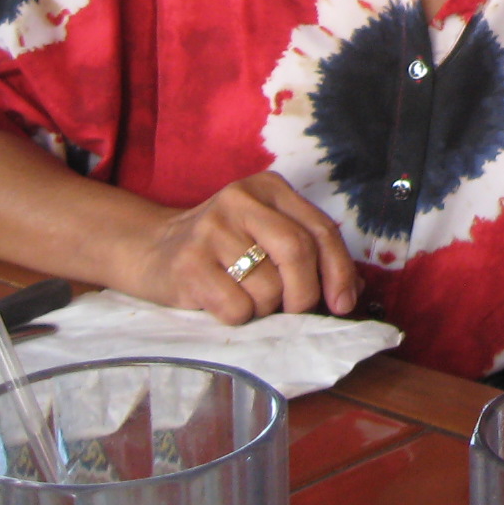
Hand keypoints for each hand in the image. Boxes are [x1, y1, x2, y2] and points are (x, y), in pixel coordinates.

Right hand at [124, 173, 357, 325]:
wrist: (150, 249)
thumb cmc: (223, 248)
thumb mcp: (266, 234)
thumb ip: (309, 254)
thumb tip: (354, 292)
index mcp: (269, 187)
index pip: (320, 229)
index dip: (339, 270)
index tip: (344, 303)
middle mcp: (241, 199)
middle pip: (297, 252)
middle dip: (307, 293)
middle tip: (298, 311)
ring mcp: (211, 229)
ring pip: (268, 286)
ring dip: (268, 308)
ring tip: (249, 299)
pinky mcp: (188, 263)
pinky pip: (236, 307)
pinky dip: (240, 317)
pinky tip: (224, 303)